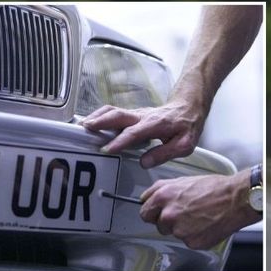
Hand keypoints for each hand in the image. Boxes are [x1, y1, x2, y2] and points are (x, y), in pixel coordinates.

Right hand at [81, 101, 204, 167]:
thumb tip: (144, 162)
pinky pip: (113, 112)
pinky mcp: (132, 114)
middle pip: (118, 115)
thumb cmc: (186, 127)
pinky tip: (91, 122)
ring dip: (97, 116)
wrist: (187, 108)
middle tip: (86, 129)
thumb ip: (164, 153)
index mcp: (155, 124)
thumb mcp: (184, 144)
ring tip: (83, 125)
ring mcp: (136, 113)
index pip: (134, 132)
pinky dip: (100, 116)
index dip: (120, 141)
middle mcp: (142, 116)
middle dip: (101, 121)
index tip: (107, 149)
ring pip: (113, 111)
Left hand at [138, 171, 257, 249]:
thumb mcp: (179, 181)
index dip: (152, 212)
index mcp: (163, 197)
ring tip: (196, 217)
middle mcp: (169, 215)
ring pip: (172, 233)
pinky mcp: (193, 242)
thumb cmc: (212, 188)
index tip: (156, 213)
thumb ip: (158, 190)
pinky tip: (203, 225)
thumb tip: (146, 198)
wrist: (235, 199)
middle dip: (165, 221)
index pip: (144, 212)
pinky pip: (187, 241)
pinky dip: (194, 235)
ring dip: (180, 228)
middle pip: (157, 225)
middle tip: (181, 214)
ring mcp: (180, 230)